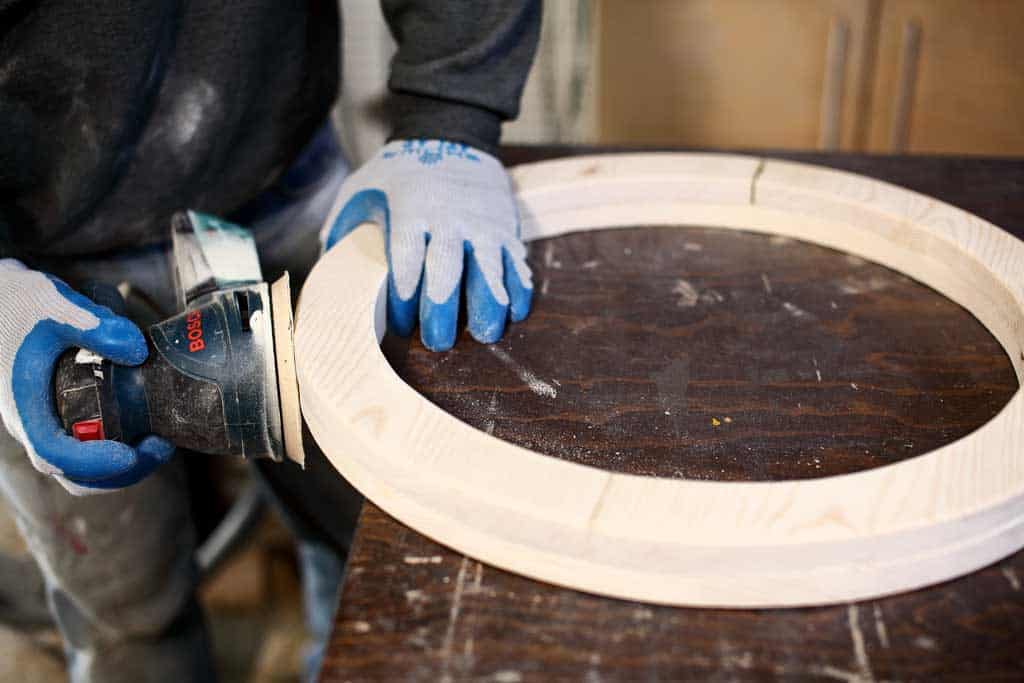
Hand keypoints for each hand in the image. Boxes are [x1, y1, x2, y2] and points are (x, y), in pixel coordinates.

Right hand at [0, 260, 173, 492]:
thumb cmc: (17, 302)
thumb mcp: (55, 305)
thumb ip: (95, 324)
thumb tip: (138, 349)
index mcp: (24, 406)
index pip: (54, 454)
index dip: (93, 462)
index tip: (131, 452)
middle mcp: (33, 423)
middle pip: (74, 473)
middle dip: (122, 470)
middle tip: (161, 445)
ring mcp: (46, 421)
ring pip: (83, 467)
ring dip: (125, 463)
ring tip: (161, 439)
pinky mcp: (60, 413)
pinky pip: (88, 447)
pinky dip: (119, 445)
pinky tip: (148, 424)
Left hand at [321, 139, 532, 350]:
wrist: (450, 135)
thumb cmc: (398, 174)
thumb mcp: (361, 189)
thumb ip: (342, 229)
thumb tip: (326, 274)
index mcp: (410, 211)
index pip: (406, 260)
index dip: (403, 297)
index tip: (401, 325)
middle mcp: (449, 219)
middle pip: (447, 269)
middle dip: (444, 310)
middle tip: (439, 341)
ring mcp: (482, 223)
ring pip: (490, 268)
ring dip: (490, 305)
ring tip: (485, 334)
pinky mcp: (506, 227)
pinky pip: (516, 262)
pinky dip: (518, 289)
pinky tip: (513, 313)